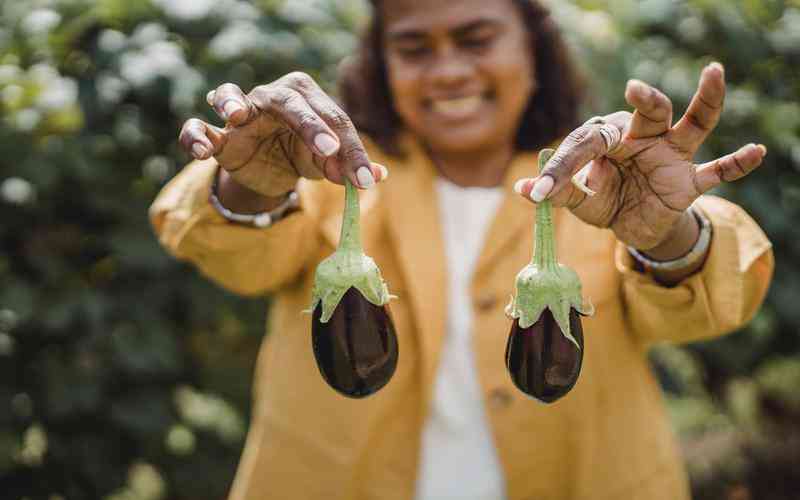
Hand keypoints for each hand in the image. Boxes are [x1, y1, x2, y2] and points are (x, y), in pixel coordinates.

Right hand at [178, 72, 386, 197]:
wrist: (270, 169)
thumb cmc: (303, 154)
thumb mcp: (328, 163)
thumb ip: (348, 167)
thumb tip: (380, 175)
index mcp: (307, 96)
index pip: (335, 121)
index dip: (352, 152)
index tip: (365, 181)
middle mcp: (273, 95)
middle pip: (291, 103)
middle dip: (312, 127)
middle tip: (330, 152)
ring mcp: (241, 111)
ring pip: (230, 94)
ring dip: (231, 101)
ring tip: (237, 114)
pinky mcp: (218, 134)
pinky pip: (197, 127)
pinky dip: (195, 136)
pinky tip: (202, 151)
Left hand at [514, 62, 766, 249]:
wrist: (632, 225)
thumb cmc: (604, 201)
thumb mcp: (578, 200)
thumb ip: (558, 192)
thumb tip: (524, 190)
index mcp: (608, 138)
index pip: (586, 143)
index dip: (562, 167)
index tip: (540, 191)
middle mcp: (642, 137)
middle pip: (647, 112)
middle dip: (644, 99)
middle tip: (634, 89)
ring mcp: (670, 155)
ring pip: (691, 124)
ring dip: (704, 100)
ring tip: (713, 73)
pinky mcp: (689, 180)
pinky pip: (717, 171)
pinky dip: (736, 163)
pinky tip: (758, 152)